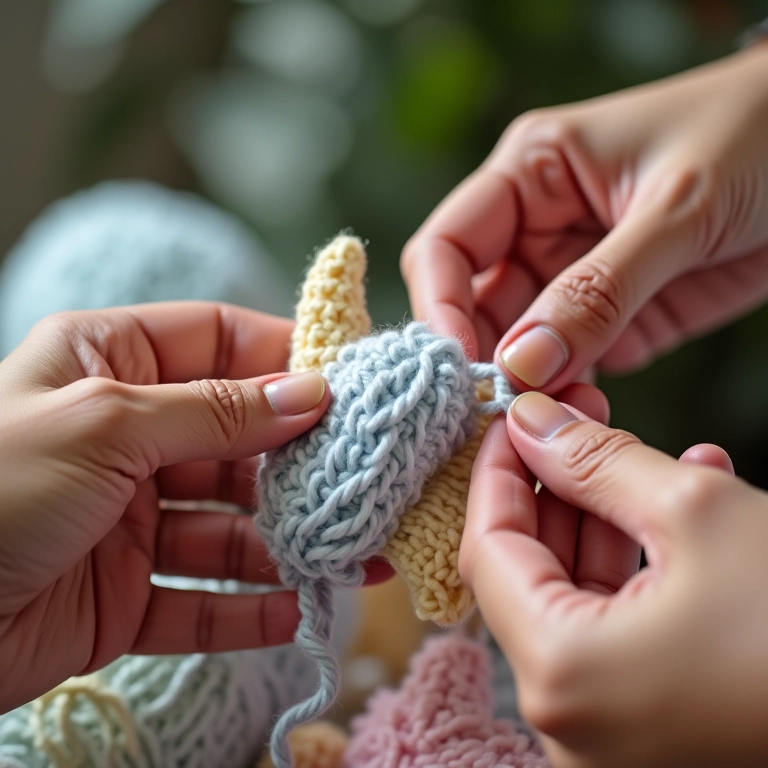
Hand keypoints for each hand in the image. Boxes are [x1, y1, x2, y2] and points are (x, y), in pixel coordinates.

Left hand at [0, 302, 334, 715]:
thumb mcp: (106, 426)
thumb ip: (215, 412)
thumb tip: (311, 393)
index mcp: (111, 366)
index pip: (221, 342)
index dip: (287, 356)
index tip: (352, 379)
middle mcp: (127, 438)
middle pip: (237, 441)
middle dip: (299, 464)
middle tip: (366, 477)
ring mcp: (129, 519)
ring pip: (228, 527)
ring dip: (286, 544)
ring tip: (351, 553)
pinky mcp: (123, 596)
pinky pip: (197, 600)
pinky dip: (246, 608)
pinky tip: (295, 610)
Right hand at [402, 43, 767, 388]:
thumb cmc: (756, 136)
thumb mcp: (675, 207)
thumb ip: (597, 290)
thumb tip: (520, 365)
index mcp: (531, 173)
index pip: (446, 247)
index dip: (440, 307)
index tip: (460, 367)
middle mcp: (537, 229)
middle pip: (473, 305)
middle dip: (479, 358)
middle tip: (493, 413)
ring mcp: (572, 281)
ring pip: (517, 345)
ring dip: (522, 385)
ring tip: (539, 421)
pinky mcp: (610, 320)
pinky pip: (568, 367)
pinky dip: (566, 395)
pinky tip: (578, 414)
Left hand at [460, 391, 767, 767]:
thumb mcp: (697, 512)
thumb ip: (595, 460)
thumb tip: (532, 420)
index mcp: (561, 676)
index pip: (488, 550)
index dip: (496, 471)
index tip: (514, 417)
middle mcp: (571, 724)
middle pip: (531, 572)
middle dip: (558, 485)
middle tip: (578, 416)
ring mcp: (612, 737)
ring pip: (580, 597)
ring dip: (609, 518)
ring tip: (641, 452)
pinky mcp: (655, 733)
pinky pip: (624, 632)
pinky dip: (642, 568)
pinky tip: (685, 504)